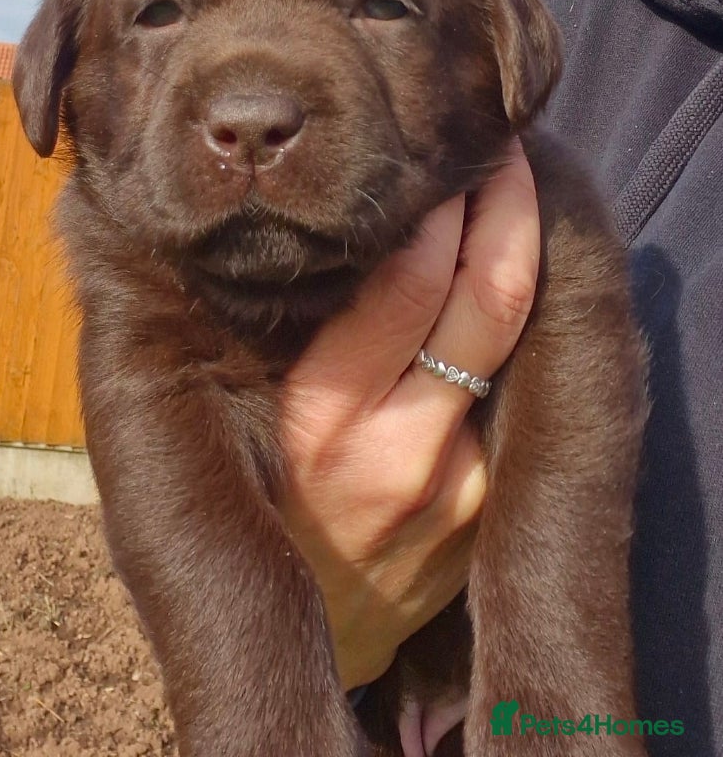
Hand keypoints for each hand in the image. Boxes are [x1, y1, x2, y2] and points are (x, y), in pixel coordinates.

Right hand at [279, 142, 538, 689]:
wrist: (316, 624)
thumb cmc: (267, 495)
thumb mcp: (251, 410)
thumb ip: (288, 326)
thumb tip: (331, 217)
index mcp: (316, 414)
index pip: (401, 280)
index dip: (436, 203)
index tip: (437, 151)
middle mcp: (395, 446)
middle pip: (484, 295)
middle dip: (505, 205)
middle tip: (502, 148)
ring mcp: (457, 477)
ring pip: (511, 333)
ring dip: (520, 247)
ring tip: (511, 188)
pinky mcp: (488, 498)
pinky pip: (510, 384)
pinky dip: (513, 315)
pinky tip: (500, 272)